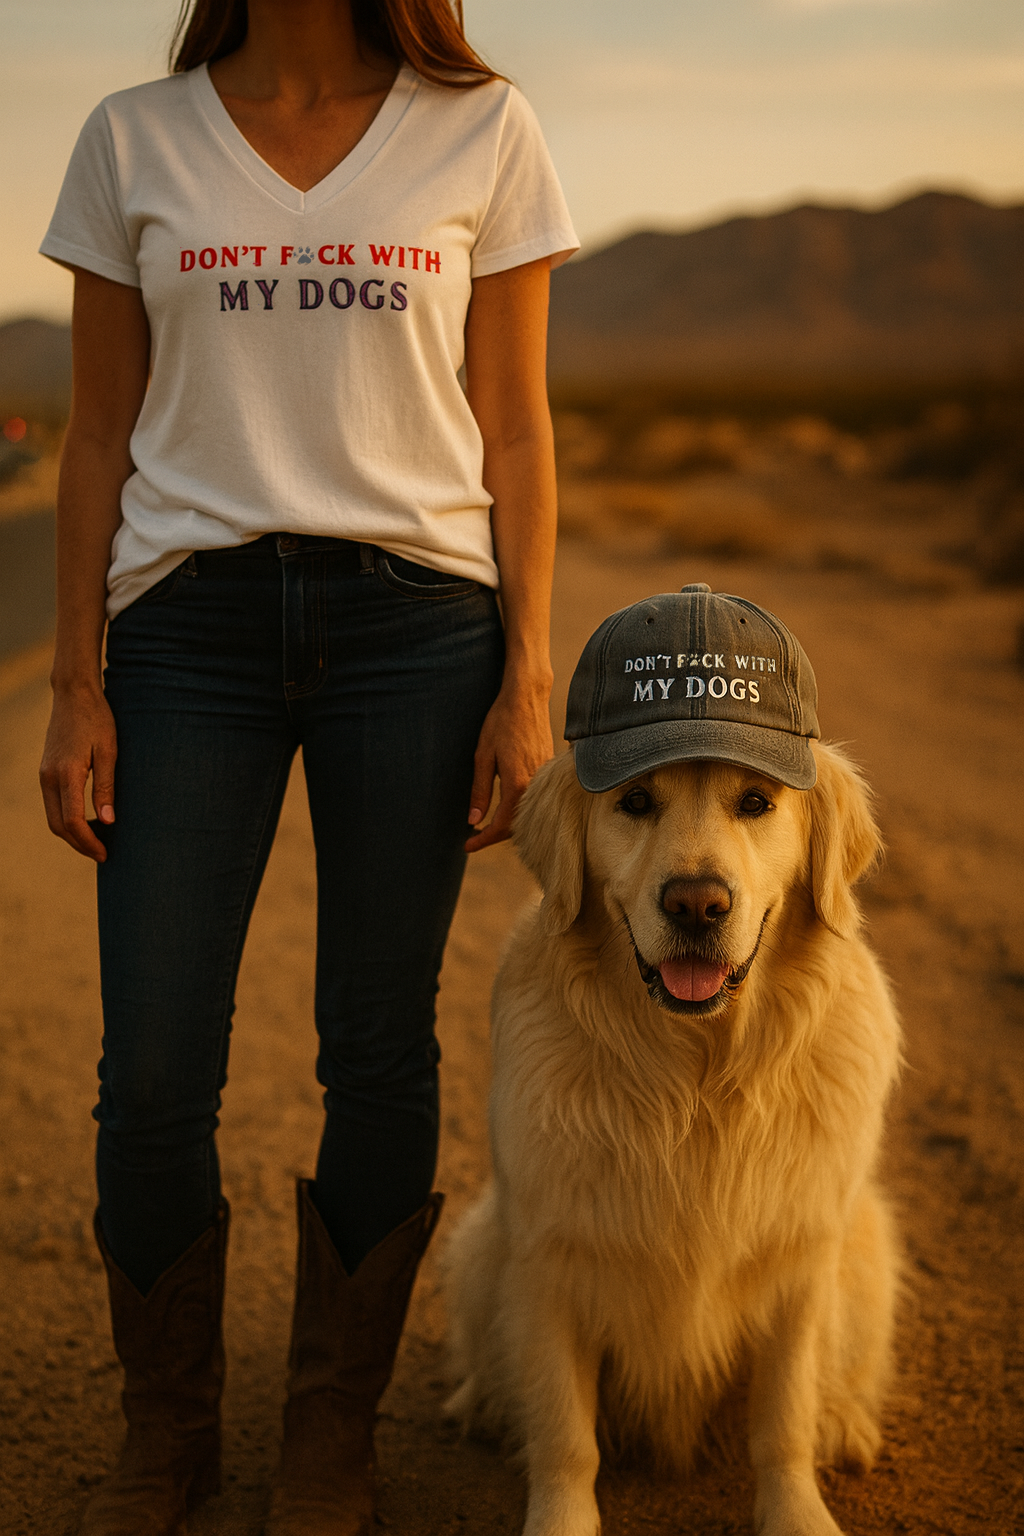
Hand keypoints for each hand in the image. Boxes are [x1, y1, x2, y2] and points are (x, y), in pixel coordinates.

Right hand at [39, 685, 116, 861]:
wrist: (74, 694)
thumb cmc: (97, 719)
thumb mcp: (109, 751)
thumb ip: (106, 787)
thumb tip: (108, 821)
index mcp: (66, 774)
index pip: (72, 821)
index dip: (88, 842)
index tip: (105, 854)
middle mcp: (49, 777)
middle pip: (58, 826)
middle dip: (79, 844)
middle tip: (102, 854)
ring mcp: (44, 774)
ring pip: (53, 817)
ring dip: (72, 834)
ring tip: (97, 841)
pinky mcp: (46, 770)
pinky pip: (53, 804)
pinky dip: (67, 819)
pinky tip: (87, 821)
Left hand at [466, 670, 553, 852]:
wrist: (527, 697)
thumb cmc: (501, 722)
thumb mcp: (482, 756)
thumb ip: (480, 791)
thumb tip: (474, 821)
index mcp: (517, 783)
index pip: (501, 826)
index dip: (483, 840)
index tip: (468, 846)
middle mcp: (535, 785)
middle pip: (517, 826)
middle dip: (496, 836)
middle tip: (474, 838)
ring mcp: (544, 778)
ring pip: (528, 814)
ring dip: (508, 825)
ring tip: (487, 827)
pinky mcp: (548, 771)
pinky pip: (536, 800)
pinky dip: (521, 811)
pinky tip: (506, 809)